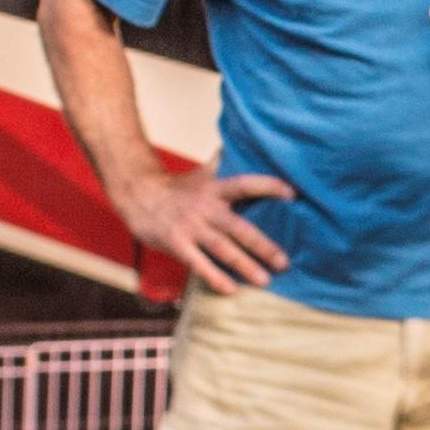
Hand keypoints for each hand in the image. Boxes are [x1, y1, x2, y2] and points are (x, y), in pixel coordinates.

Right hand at [108, 154, 292, 291]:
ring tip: (265, 280)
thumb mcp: (202, 173)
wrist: (137, 194)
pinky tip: (231, 289)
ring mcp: (191, 227)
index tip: (293, 193)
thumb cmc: (176, 188)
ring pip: (222, 249)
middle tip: (284, 262)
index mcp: (215, 188)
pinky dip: (215, 277)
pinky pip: (199, 264)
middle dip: (263, 246)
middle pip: (239, 227)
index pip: (245, 184)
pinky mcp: (177, 244)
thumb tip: (243, 140)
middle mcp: (206, 207)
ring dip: (245, 265)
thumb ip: (224, 164)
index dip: (268, 186)